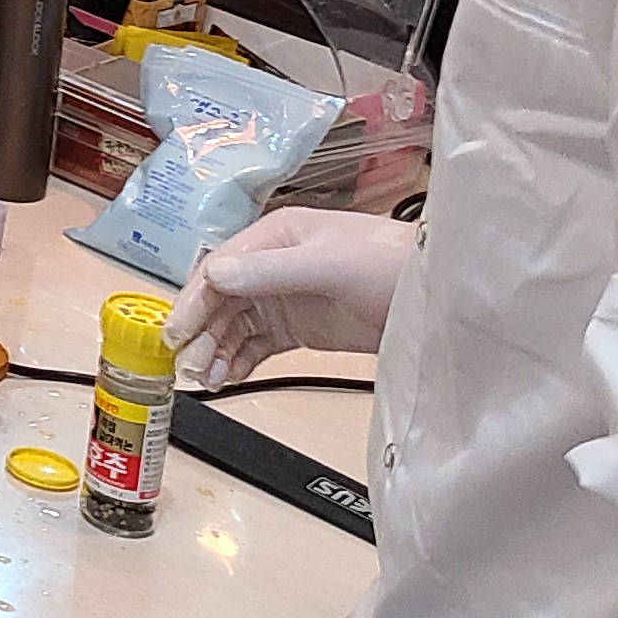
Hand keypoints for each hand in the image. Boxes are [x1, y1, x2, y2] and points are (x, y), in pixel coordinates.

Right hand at [168, 207, 419, 383]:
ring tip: (206, 380)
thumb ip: (270, 272)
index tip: (175, 335)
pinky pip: (258, 343)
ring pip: (236, 324)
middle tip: (188, 368)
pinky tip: (227, 377)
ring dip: (216, 349)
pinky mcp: (301, 326)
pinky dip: (239, 359)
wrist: (443, 295)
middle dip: (202, 333)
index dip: (194, 302)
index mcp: (274, 238)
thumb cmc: (390, 265)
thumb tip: (214, 276)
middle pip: (222, 299)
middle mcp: (273, 265)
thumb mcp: (329, 265)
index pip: (219, 269)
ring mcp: (287, 297)